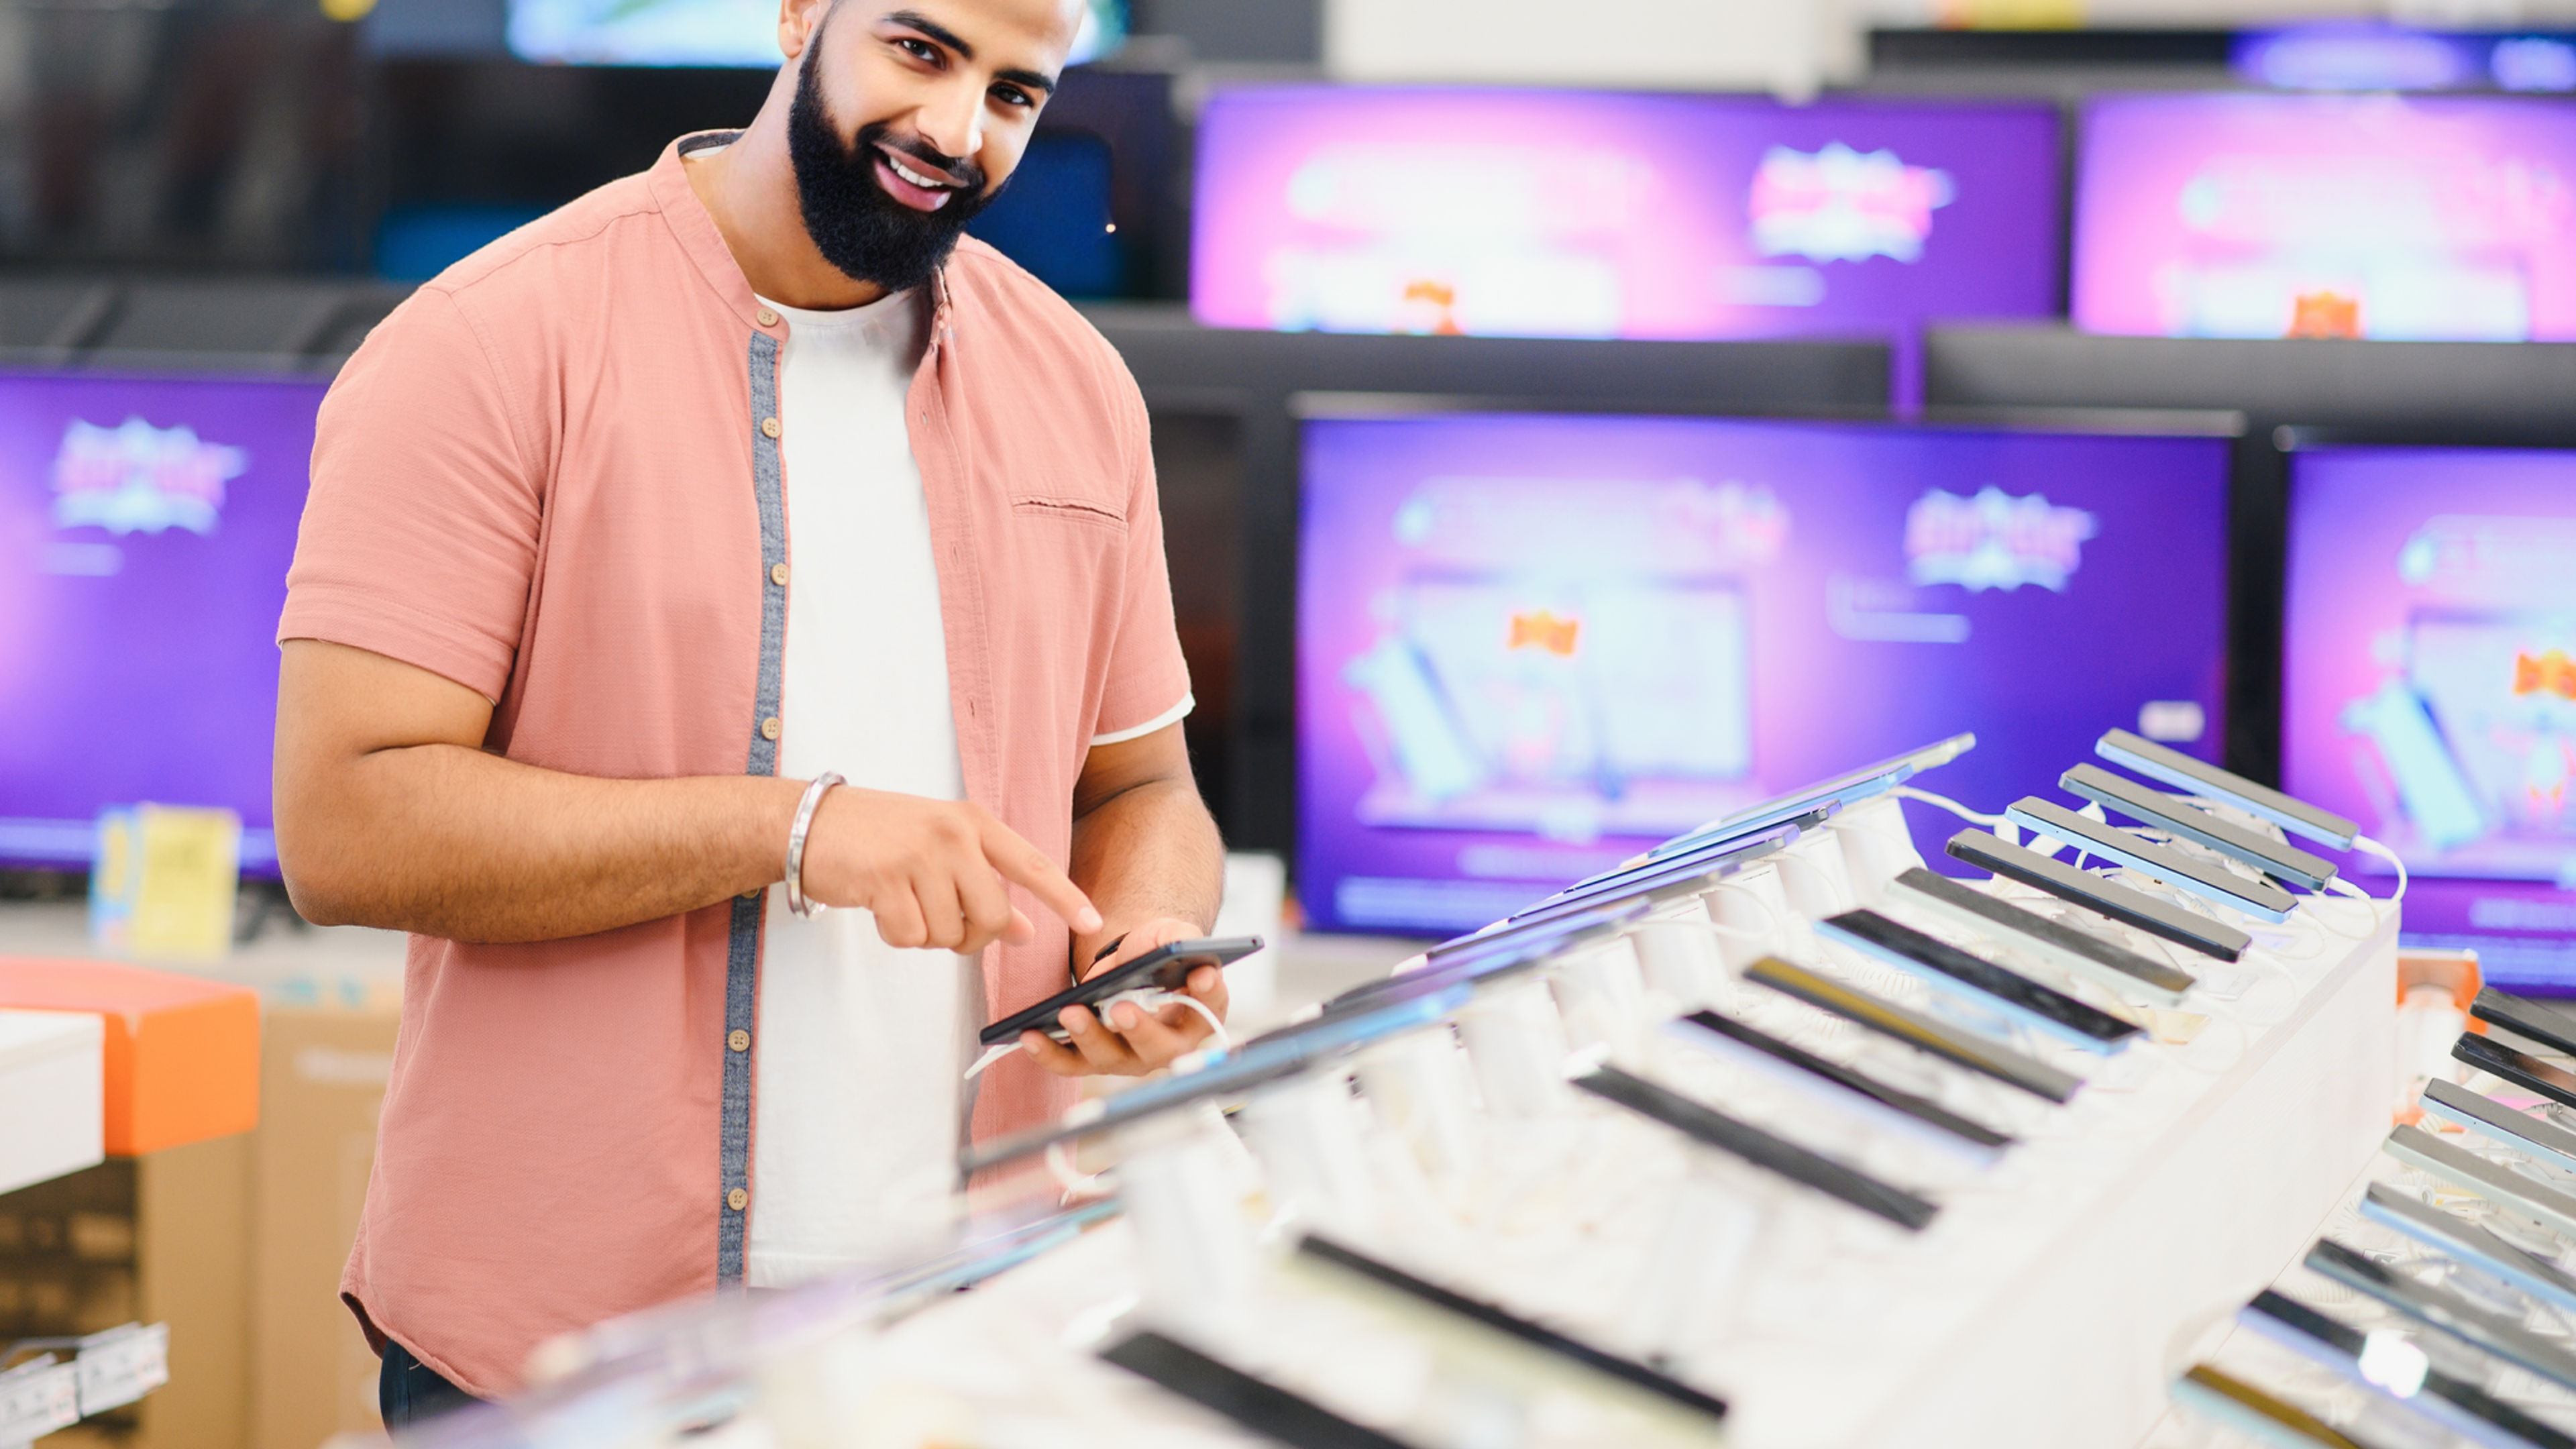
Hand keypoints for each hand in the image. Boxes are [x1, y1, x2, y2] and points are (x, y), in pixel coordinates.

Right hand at [797, 786, 1099, 953]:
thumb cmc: (880, 835)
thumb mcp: (941, 850)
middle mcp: (952, 835)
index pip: (1031, 863)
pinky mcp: (885, 880)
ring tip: (903, 903)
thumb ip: (985, 884)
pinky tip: (880, 907)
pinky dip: (896, 934)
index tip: (1094, 921)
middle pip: (990, 916)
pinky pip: (910, 937)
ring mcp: (918, 856)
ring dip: (926, 934)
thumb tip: (1025, 930)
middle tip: (945, 926)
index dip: (1064, 896)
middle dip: (971, 937)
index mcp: (972, 823)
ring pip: (948, 933)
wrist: (810, 823)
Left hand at [1020, 915, 1228, 1076]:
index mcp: (1199, 1013)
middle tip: (1122, 1009)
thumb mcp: (1170, 936)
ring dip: (1089, 1038)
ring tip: (1071, 1012)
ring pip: (1110, 1058)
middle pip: (1158, 1048)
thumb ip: (1181, 939)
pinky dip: (1049, 1053)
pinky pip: (1071, 1064)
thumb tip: (1183, 949)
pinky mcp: (1092, 1059)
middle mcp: (1167, 1045)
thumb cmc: (1156, 952)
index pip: (1210, 1007)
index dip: (1208, 995)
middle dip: (1140, 1030)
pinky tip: (1029, 1035)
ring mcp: (1128, 1057)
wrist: (1128, 964)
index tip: (1201, 977)